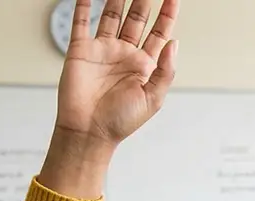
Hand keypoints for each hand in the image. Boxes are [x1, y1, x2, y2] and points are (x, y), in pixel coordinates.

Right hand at [53, 0, 178, 152]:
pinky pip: (81, 22)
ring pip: (111, 14)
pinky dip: (82, 5)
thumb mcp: (153, 98)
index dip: (167, 13)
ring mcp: (103, 50)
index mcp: (144, 65)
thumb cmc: (121, 121)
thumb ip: (165, 71)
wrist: (89, 132)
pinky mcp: (80, 50)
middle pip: (137, 17)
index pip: (159, 32)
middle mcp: (124, 54)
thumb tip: (174, 43)